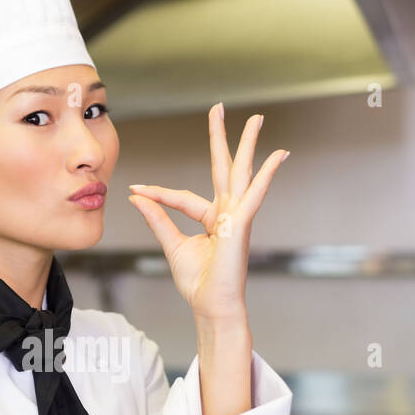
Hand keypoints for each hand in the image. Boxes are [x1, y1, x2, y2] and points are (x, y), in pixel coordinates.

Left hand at [127, 105, 287, 320]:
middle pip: (225, 168)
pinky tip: (279, 155)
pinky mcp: (242, 226)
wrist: (210, 306)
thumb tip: (138, 197)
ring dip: (248, 144)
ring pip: (242, 173)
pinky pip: (254, 196)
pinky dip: (266, 175)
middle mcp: (227, 213)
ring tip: (256, 118)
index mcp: (212, 219)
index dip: (157, 194)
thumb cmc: (197, 283)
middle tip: (218, 108)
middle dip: (222, 138)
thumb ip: (158, 219)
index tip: (135, 189)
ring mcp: (238, 218)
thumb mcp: (172, 245)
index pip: (182, 197)